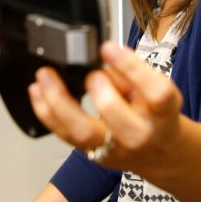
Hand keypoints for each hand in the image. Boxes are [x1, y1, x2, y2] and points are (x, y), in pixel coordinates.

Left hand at [28, 41, 183, 174]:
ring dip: (59, 103)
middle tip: (90, 74)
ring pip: (83, 133)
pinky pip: (63, 134)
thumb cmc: (154, 113)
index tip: (109, 48)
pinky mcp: (90, 153)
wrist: (158, 152)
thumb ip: (130, 74)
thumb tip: (100, 57)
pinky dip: (46, 111)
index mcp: (163, 113)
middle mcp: (140, 135)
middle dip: (102, 96)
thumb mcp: (154, 90)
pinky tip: (37, 90)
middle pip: (121, 124)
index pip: (157, 93)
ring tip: (46, 77)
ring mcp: (112, 148)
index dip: (133, 69)